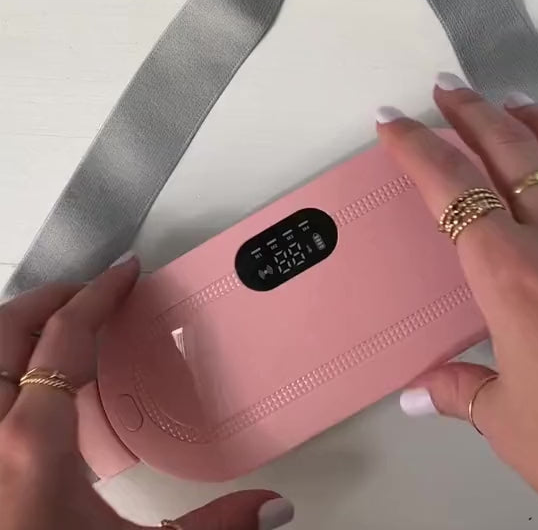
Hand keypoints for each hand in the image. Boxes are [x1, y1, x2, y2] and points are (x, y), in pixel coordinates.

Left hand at [0, 256, 293, 529]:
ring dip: (26, 325)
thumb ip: (211, 527)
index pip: (63, 336)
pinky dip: (17, 362)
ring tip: (67, 323)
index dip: (98, 294)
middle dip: (51, 297)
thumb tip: (271, 507)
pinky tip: (47, 385)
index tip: (125, 272)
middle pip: (7, 328)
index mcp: (32, 443)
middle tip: (93, 292)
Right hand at [377, 73, 537, 521]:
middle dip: (469, 114)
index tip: (390, 122)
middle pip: (508, 152)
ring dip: (532, 119)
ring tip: (507, 102)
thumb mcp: (509, 422)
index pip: (450, 189)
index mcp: (510, 275)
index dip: (415, 149)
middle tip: (444, 90)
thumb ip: (460, 391)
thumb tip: (422, 395)